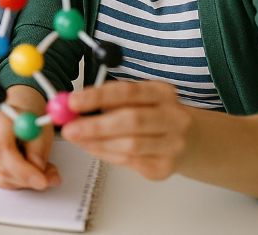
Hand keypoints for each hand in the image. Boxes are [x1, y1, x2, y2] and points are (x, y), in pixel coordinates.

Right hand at [0, 86, 58, 189]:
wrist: (20, 117)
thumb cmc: (30, 120)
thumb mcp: (42, 129)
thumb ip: (39, 149)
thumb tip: (38, 169)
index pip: (3, 149)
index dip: (22, 169)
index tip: (42, 180)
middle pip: (0, 167)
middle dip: (27, 179)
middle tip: (50, 179)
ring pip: (1, 178)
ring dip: (25, 182)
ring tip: (46, 173)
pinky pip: (1, 180)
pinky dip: (19, 182)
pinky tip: (31, 172)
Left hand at [62, 80, 191, 180]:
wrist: (189, 141)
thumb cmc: (150, 114)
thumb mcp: (135, 99)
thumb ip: (105, 100)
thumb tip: (69, 107)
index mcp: (162, 92)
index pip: (127, 91)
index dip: (97, 96)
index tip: (72, 102)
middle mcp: (173, 117)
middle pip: (131, 121)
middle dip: (95, 126)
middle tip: (68, 129)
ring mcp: (173, 144)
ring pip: (130, 146)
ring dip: (97, 143)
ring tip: (76, 139)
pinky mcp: (165, 167)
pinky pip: (129, 162)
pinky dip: (106, 154)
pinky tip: (92, 147)